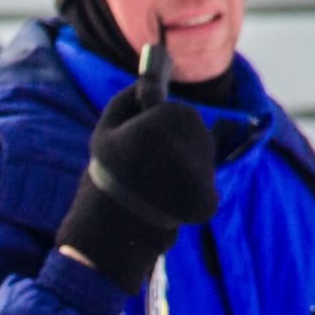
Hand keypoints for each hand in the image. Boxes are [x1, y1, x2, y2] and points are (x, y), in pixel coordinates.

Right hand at [55, 87, 217, 296]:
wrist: (112, 230)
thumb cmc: (106, 177)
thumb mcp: (105, 132)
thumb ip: (127, 100)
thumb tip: (146, 84)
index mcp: (168, 116)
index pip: (173, 113)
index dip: (156, 127)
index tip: (142, 141)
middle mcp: (194, 138)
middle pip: (193, 133)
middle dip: (175, 144)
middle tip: (146, 166)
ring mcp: (205, 168)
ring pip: (200, 158)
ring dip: (184, 166)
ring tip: (155, 185)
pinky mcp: (210, 197)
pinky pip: (202, 186)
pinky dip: (188, 193)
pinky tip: (167, 201)